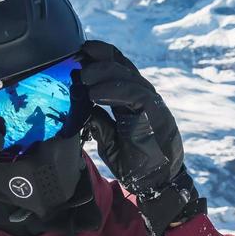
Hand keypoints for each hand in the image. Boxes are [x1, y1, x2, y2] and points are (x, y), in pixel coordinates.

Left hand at [79, 40, 205, 235]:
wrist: (157, 183)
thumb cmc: (135, 162)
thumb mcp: (109, 140)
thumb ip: (99, 122)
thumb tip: (81, 109)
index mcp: (132, 97)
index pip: (117, 67)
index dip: (99, 56)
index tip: (79, 52)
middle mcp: (142, 95)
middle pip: (121, 65)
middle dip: (98, 57)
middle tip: (77, 58)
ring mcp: (150, 102)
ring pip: (127, 76)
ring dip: (102, 73)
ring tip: (83, 77)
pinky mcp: (154, 113)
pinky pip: (133, 94)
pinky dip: (113, 90)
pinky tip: (95, 94)